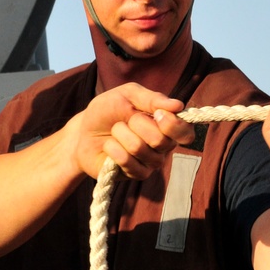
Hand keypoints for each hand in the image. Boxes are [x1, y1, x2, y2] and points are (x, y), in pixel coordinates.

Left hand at [76, 82, 194, 178]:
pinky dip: (112, 148)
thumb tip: (178, 105)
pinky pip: (126, 161)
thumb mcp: (127, 95)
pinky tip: (110, 146)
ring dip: (120, 134)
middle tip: (126, 121)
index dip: (173, 125)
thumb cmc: (108, 111)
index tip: (157, 114)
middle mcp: (164, 146)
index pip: (186, 132)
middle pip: (160, 140)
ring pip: (139, 148)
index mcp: (168, 126)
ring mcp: (152, 162)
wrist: (83, 131)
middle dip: (136, 124)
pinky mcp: (137, 174)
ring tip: (115, 132)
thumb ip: (152, 98)